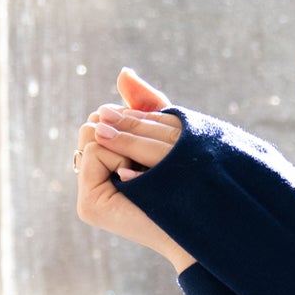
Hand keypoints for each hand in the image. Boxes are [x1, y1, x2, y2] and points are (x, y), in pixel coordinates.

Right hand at [73, 67, 197, 272]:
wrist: (204, 223)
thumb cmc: (192, 179)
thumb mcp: (168, 132)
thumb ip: (145, 104)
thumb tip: (123, 72)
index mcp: (111, 158)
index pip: (107, 115)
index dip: (132, 119)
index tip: (157, 148)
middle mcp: (95, 175)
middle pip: (96, 120)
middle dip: (127, 130)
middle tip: (147, 163)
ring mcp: (90, 191)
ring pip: (92, 131)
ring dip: (124, 143)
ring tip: (142, 172)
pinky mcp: (90, 206)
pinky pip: (93, 151)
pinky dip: (117, 156)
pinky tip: (134, 179)